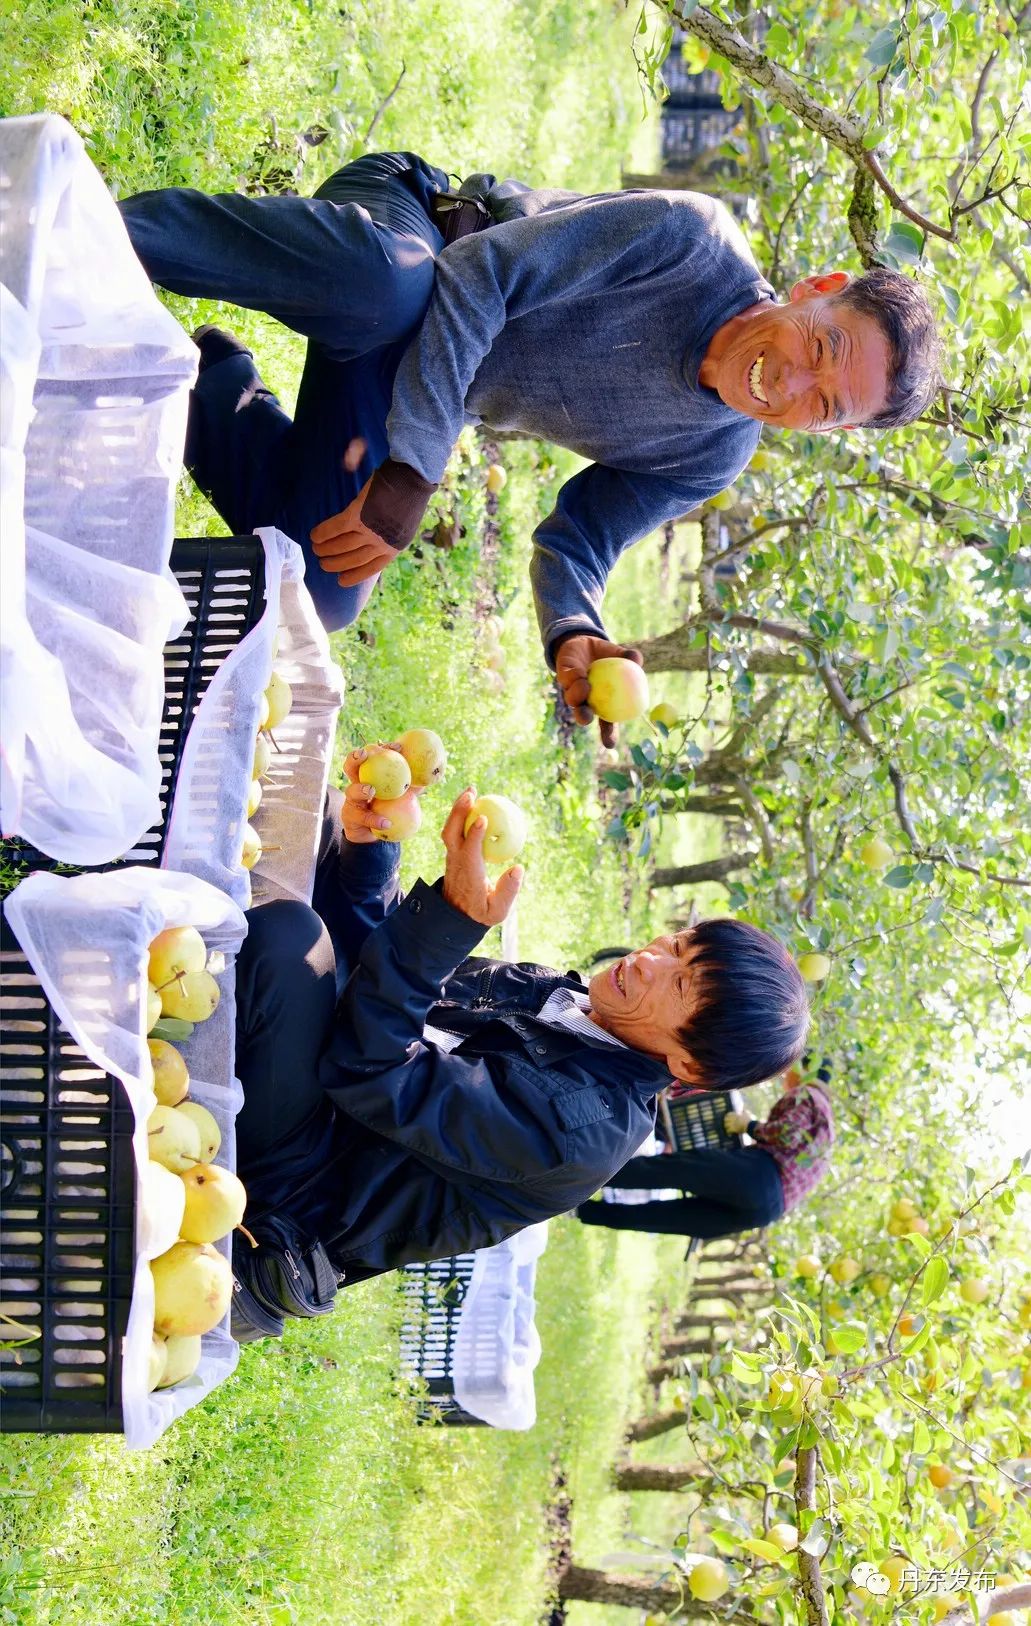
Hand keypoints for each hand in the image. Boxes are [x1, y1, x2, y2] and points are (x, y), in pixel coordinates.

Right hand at [310, 479, 398, 586]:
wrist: (412, 476)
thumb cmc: (408, 494)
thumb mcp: (403, 522)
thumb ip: (387, 532)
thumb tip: (369, 537)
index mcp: (396, 546)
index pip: (373, 567)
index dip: (355, 575)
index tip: (341, 580)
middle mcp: (382, 542)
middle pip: (354, 559)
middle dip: (335, 564)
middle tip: (323, 564)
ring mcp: (370, 530)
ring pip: (342, 546)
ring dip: (326, 549)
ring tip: (316, 549)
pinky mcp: (358, 515)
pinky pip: (335, 528)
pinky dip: (323, 533)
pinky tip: (314, 536)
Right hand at [340, 744, 418, 842]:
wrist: (371, 831)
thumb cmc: (387, 808)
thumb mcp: (400, 795)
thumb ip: (412, 786)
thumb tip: (432, 777)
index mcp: (369, 774)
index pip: (373, 756)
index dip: (383, 748)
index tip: (398, 746)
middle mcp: (357, 784)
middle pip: (351, 766)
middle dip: (355, 757)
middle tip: (364, 753)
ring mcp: (351, 800)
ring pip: (352, 791)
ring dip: (361, 789)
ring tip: (371, 790)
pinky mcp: (350, 816)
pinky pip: (363, 818)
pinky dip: (375, 820)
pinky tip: (387, 823)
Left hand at [440, 788, 523, 927]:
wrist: (457, 917)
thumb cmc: (481, 913)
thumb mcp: (498, 911)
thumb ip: (508, 891)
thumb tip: (519, 868)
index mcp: (469, 874)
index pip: (469, 851)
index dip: (474, 834)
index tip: (483, 818)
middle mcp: (456, 862)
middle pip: (451, 833)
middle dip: (459, 811)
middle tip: (472, 793)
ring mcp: (452, 857)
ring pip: (449, 829)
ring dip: (457, 809)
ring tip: (471, 791)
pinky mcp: (453, 854)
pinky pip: (454, 830)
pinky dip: (459, 815)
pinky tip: (471, 804)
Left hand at [555, 635, 643, 747]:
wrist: (583, 641)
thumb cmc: (606, 655)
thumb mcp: (620, 655)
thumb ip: (629, 658)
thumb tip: (637, 660)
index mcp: (603, 702)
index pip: (607, 723)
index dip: (608, 734)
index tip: (609, 744)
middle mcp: (585, 699)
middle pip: (583, 714)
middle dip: (584, 718)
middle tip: (588, 717)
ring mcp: (571, 688)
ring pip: (571, 697)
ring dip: (577, 695)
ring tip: (586, 686)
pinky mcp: (562, 675)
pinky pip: (567, 677)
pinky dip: (573, 676)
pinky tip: (579, 672)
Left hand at [724, 1110, 749, 1134]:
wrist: (750, 1126)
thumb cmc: (749, 1119)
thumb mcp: (747, 1113)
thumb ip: (744, 1111)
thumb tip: (743, 1109)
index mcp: (735, 1115)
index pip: (728, 1114)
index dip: (727, 1116)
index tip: (727, 1118)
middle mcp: (733, 1119)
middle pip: (725, 1120)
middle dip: (725, 1122)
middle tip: (726, 1124)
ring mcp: (732, 1124)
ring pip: (726, 1125)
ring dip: (726, 1127)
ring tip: (727, 1129)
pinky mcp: (733, 1129)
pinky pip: (728, 1131)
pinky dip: (728, 1132)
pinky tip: (729, 1134)